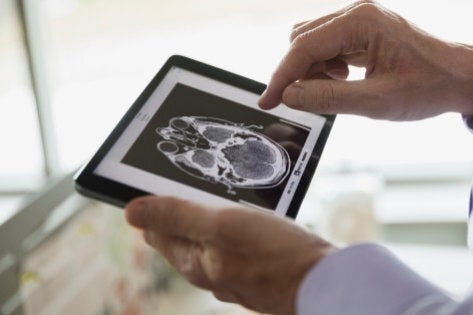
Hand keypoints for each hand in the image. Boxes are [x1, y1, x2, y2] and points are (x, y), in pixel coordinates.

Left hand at [125, 196, 334, 314]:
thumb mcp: (223, 226)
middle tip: (187, 184)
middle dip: (180, 212)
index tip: (158, 183)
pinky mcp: (258, 274)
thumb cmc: (275, 254)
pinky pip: (235, 248)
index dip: (153, 206)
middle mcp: (211, 274)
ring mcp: (235, 276)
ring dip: (209, 220)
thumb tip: (132, 211)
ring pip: (211, 243)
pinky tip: (248, 222)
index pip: (157, 232)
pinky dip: (233, 230)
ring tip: (217, 197)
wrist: (325, 283)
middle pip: (183, 238)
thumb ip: (179, 216)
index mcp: (195, 262)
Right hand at [258, 0, 472, 120]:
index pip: (304, 46)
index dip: (282, 76)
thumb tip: (291, 95)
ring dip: (310, 70)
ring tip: (326, 95)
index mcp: (361, 22)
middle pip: (303, 39)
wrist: (461, 78)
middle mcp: (358, 13)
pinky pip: (330, 46)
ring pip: (314, 42)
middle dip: (294, 72)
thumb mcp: (378, 102)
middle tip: (293, 103)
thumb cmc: (429, 87)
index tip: (267, 101)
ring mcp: (361, 20)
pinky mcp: (364, 30)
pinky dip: (324, 67)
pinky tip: (340, 83)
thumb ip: (330, 98)